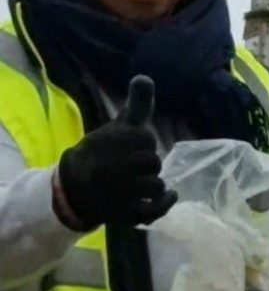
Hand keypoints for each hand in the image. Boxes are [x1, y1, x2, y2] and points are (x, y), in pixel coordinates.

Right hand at [56, 75, 177, 228]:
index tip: (128, 146)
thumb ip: (137, 105)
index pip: (146, 139)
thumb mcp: (120, 126)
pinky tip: (171, 194)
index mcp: (111, 143)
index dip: (141, 142)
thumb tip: (145, 76)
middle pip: (154, 162)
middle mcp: (114, 168)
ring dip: (154, 183)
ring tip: (139, 182)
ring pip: (155, 184)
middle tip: (131, 167)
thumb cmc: (103, 153)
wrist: (75, 188)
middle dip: (147, 164)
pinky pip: (153, 211)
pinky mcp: (125, 214)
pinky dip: (165, 203)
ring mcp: (119, 193)